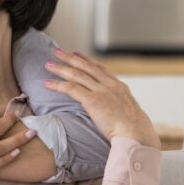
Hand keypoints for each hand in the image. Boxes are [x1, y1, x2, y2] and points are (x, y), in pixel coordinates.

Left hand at [44, 49, 160, 148]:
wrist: (136, 133)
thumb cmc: (133, 129)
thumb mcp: (128, 111)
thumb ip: (117, 105)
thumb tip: (111, 108)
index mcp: (118, 86)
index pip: (99, 68)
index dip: (86, 60)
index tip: (76, 53)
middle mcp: (109, 85)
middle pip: (86, 67)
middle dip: (70, 58)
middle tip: (57, 51)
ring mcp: (101, 91)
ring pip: (76, 75)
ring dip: (60, 68)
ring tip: (48, 64)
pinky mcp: (92, 100)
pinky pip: (70, 88)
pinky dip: (57, 85)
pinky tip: (47, 83)